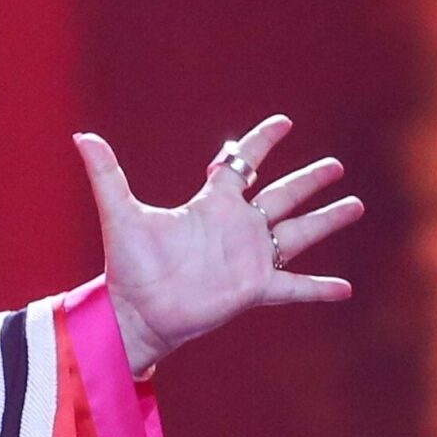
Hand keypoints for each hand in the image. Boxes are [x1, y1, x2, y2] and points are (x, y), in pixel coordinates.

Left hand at [73, 114, 364, 374]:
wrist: (136, 313)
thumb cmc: (127, 266)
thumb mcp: (120, 214)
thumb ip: (106, 174)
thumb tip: (80, 136)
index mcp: (211, 205)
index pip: (241, 164)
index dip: (260, 142)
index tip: (283, 123)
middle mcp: (236, 228)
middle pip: (282, 196)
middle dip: (309, 180)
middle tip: (336, 165)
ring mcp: (249, 259)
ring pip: (298, 234)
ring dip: (327, 220)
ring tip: (355, 205)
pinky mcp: (254, 289)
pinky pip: (294, 287)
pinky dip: (319, 288)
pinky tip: (346, 289)